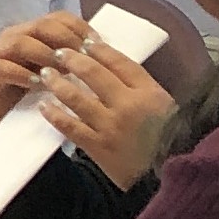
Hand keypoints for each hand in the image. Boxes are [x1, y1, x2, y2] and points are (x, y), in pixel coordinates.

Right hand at [0, 11, 95, 123]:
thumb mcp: (57, 68)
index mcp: (34, 30)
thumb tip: (103, 51)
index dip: (79, 27)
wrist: (1, 110)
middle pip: (41, 26)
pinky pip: (4, 68)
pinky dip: (23, 74)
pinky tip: (39, 84)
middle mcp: (15, 35)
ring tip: (60, 71)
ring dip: (44, 55)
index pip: (59, 17)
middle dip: (65, 40)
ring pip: (20, 43)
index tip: (97, 44)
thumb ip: (73, 56)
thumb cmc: (34, 87)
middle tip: (81, 58)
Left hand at [36, 40, 173, 190]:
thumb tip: (119, 74)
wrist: (172, 175)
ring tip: (45, 73)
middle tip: (59, 52)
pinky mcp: (97, 146)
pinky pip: (69, 126)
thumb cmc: (174, 140)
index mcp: (151, 92)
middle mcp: (129, 105)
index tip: (86, 42)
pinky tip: (44, 105)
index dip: (101, 51)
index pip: (121, 63)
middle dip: (73, 60)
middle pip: (94, 74)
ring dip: (57, 83)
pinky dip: (54, 114)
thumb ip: (145, 91)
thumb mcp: (168, 108)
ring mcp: (111, 126)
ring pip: (76, 97)